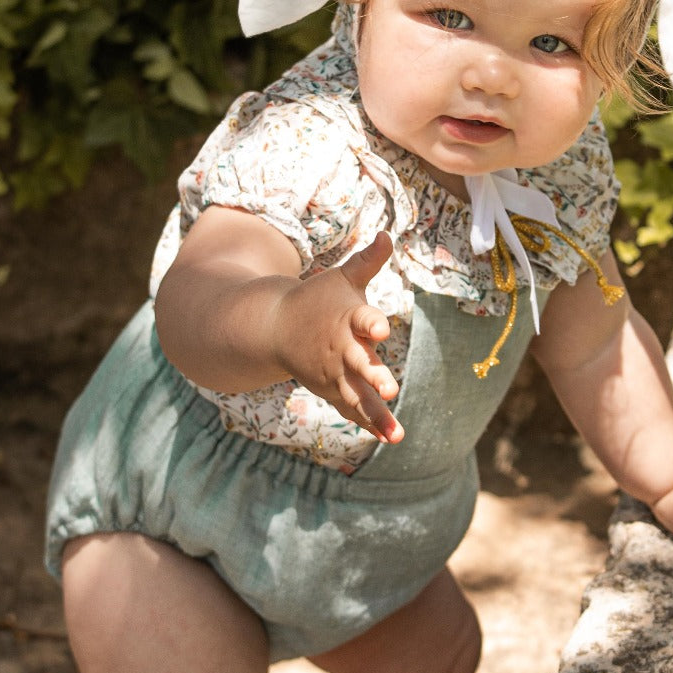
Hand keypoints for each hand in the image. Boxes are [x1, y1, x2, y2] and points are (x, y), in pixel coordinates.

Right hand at [271, 232, 403, 442]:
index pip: (363, 318)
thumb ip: (368, 261)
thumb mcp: (343, 278)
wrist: (274, 327)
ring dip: (376, 413)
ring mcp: (335, 373)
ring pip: (358, 395)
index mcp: (348, 318)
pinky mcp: (333, 390)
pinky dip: (371, 424)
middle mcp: (342, 348)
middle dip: (374, 377)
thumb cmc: (317, 300)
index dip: (373, 322)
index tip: (383, 327)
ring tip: (397, 434)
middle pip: (360, 364)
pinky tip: (392, 437)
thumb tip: (389, 234)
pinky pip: (354, 410)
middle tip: (390, 390)